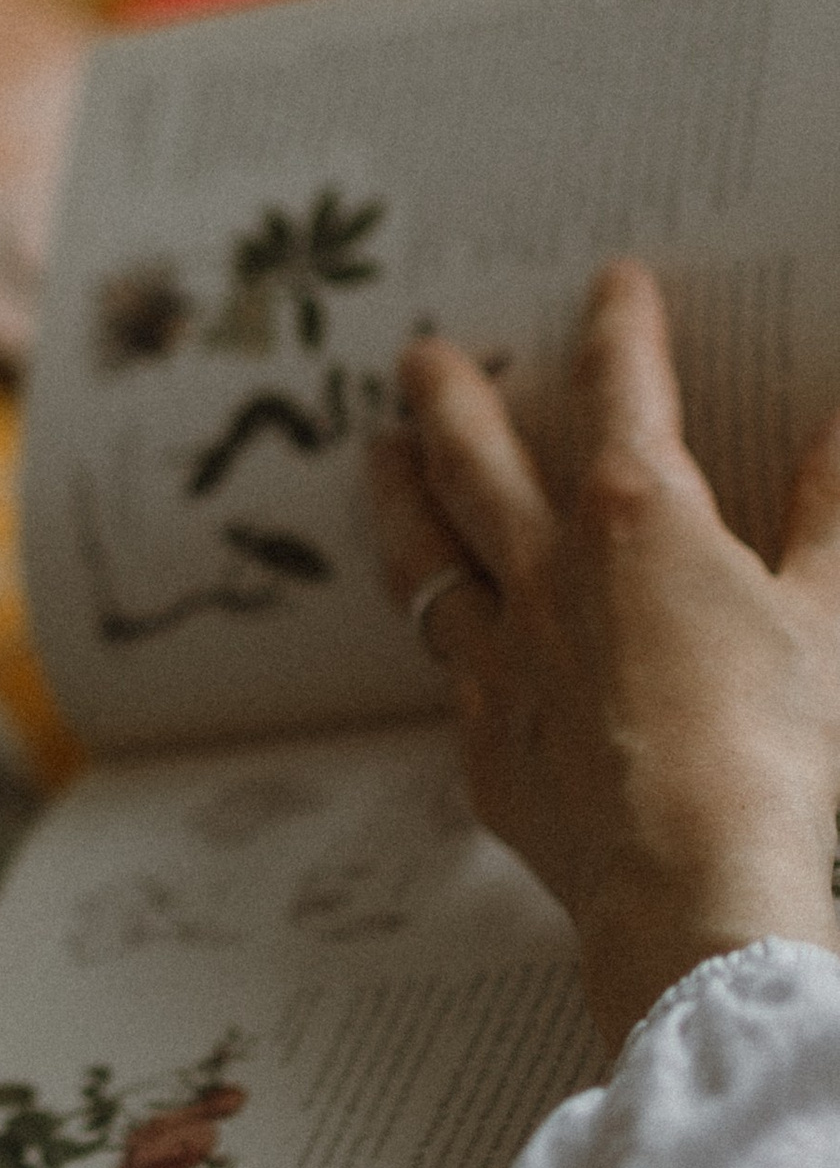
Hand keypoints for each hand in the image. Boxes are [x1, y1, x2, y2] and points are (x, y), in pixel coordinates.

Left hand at [369, 260, 839, 1054]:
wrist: (694, 884)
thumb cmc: (778, 748)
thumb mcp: (834, 612)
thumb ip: (832, 510)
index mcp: (638, 520)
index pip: (621, 391)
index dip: (620, 328)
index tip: (612, 283)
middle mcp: (547, 575)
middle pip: (473, 459)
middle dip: (448, 395)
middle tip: (416, 353)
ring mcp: (501, 660)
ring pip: (425, 555)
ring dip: (398, 496)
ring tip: (375, 456)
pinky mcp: (485, 746)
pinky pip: (446, 668)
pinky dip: (438, 633)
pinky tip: (435, 629)